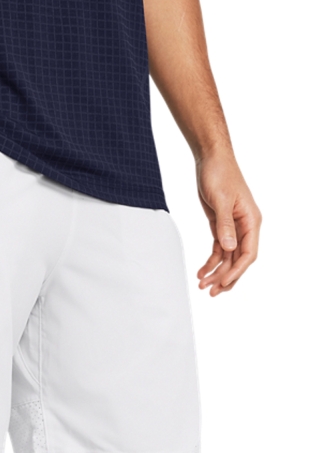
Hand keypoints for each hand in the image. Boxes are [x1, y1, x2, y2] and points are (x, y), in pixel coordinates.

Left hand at [196, 152, 261, 296]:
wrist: (211, 160)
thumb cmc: (219, 174)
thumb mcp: (220, 200)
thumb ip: (225, 224)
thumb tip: (230, 248)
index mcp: (251, 221)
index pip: (248, 253)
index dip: (236, 271)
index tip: (222, 283)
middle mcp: (245, 227)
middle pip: (239, 260)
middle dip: (226, 277)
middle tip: (211, 292)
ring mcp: (233, 227)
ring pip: (228, 257)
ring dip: (216, 272)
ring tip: (202, 285)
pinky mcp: (221, 225)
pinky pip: (219, 248)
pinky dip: (211, 261)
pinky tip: (201, 271)